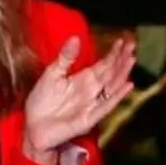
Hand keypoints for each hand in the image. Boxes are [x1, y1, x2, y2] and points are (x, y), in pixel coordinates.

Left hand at [23, 35, 136, 158]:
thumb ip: (65, 58)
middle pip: (111, 73)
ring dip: (122, 73)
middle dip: (122, 59)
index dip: (113, 53)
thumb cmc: (42, 102)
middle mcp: (92, 90)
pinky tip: (128, 85)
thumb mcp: (51, 75)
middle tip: (132, 45)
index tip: (122, 41)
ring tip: (131, 60)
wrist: (33, 126)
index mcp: (83, 79)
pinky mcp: (91, 117)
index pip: (103, 64)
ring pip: (113, 86)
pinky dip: (118, 96)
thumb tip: (75, 37)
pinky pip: (107, 105)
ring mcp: (93, 103)